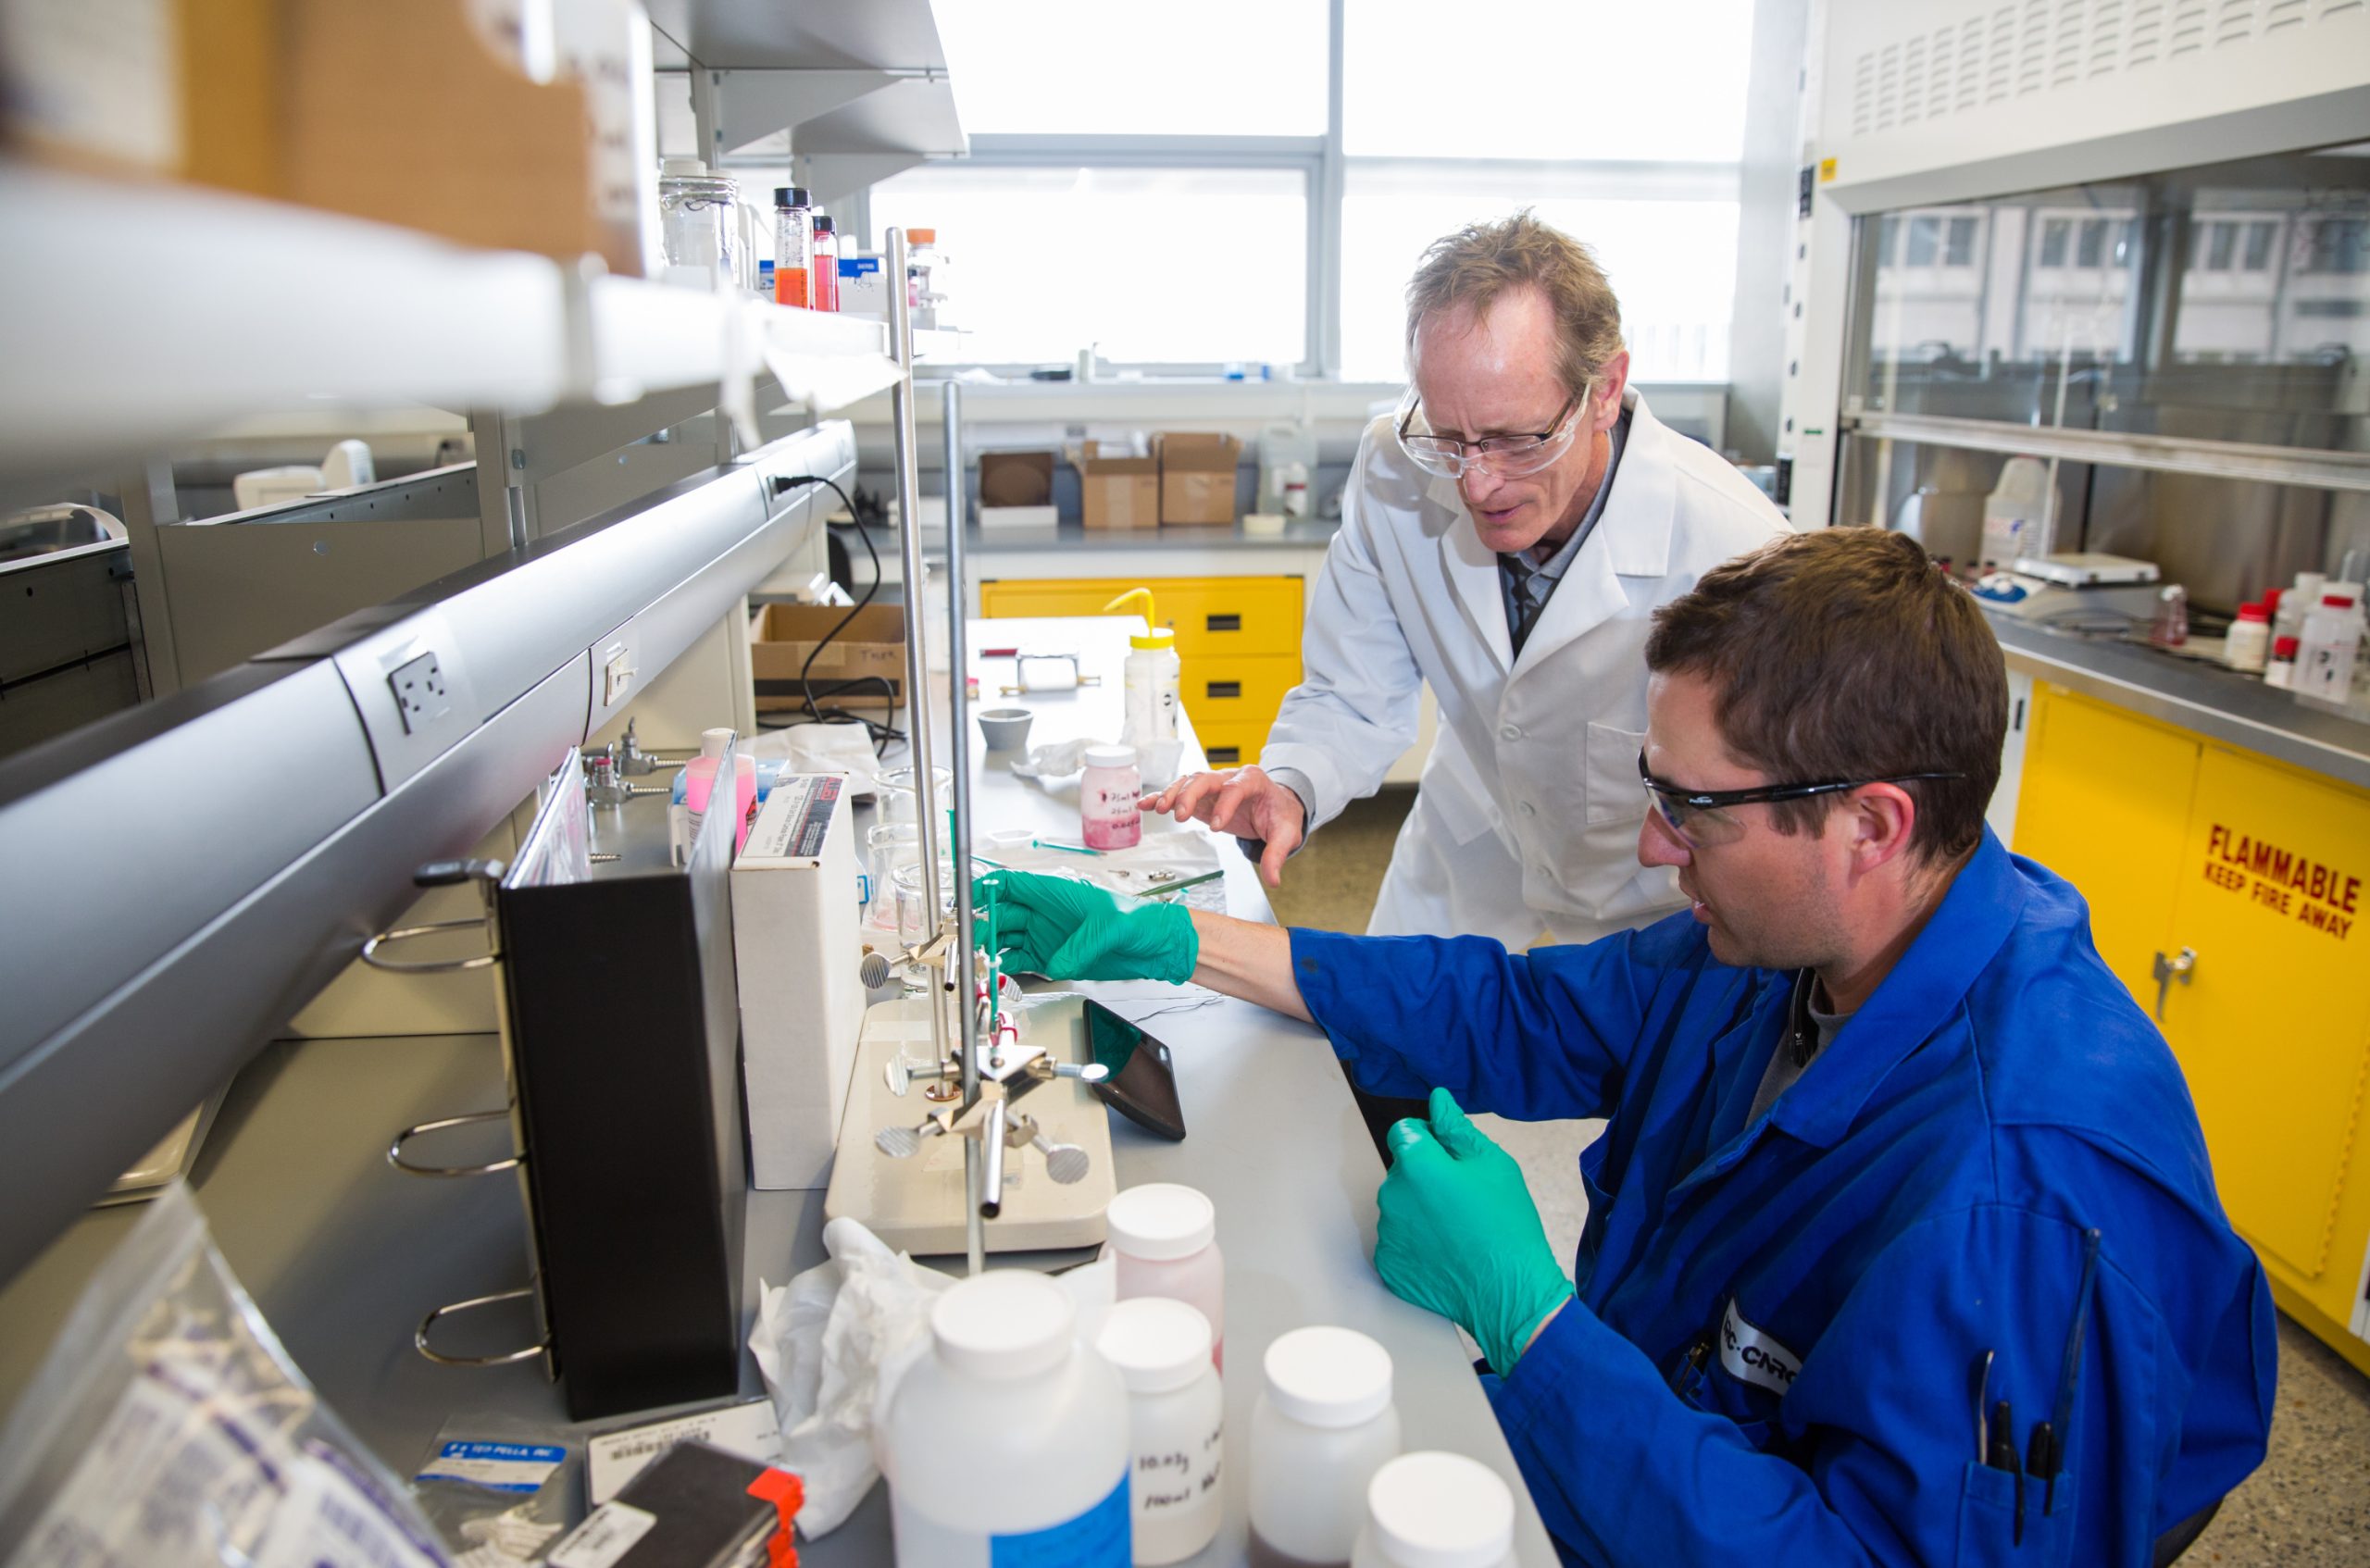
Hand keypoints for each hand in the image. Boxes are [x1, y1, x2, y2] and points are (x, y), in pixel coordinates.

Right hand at [972, 870, 1197, 983]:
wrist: (1155, 946)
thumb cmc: (1139, 922)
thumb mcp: (1113, 927)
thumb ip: (1082, 945)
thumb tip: (1056, 963)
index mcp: (1055, 893)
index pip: (1011, 884)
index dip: (985, 889)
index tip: (967, 903)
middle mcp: (1045, 914)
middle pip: (1001, 915)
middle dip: (983, 927)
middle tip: (972, 943)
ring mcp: (1046, 937)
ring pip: (1006, 941)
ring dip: (990, 950)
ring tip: (980, 962)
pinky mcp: (1052, 960)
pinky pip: (1020, 963)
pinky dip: (1005, 969)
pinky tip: (998, 974)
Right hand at [1140, 766, 1305, 887]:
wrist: (1276, 805)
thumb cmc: (1280, 814)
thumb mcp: (1286, 834)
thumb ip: (1277, 855)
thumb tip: (1272, 879)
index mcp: (1253, 780)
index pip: (1236, 788)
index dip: (1225, 805)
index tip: (1217, 826)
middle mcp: (1230, 777)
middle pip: (1205, 779)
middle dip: (1190, 795)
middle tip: (1180, 816)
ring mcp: (1214, 785)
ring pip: (1188, 782)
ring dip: (1172, 794)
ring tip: (1159, 809)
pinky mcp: (1202, 796)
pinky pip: (1179, 792)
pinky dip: (1161, 796)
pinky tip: (1145, 804)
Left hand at [1375, 1088, 1574, 1374]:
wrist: (1509, 1292)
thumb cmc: (1507, 1224)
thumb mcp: (1493, 1164)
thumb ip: (1456, 1129)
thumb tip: (1437, 1100)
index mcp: (1416, 1164)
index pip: (1404, 1132)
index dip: (1428, 1139)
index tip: (1451, 1159)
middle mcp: (1391, 1195)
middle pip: (1402, 1171)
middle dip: (1426, 1177)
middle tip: (1463, 1199)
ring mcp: (1387, 1232)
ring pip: (1400, 1206)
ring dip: (1420, 1210)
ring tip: (1458, 1229)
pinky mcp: (1388, 1264)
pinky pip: (1398, 1241)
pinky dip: (1416, 1243)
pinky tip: (1446, 1252)